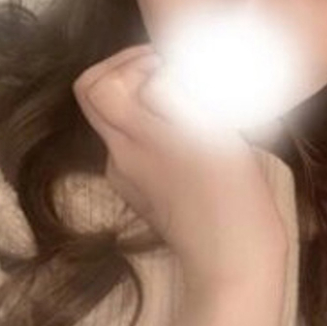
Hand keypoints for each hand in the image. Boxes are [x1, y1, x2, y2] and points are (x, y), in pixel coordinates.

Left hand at [73, 44, 288, 285]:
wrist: (230, 262)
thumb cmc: (234, 197)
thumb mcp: (216, 134)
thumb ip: (180, 96)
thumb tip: (160, 73)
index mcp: (138, 139)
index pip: (102, 84)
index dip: (134, 63)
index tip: (170, 66)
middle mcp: (120, 155)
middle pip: (92, 96)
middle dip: (124, 71)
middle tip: (164, 69)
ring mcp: (125, 176)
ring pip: (113, 119)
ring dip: (139, 99)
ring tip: (183, 101)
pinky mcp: (139, 192)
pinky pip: (131, 144)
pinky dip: (150, 128)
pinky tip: (187, 138)